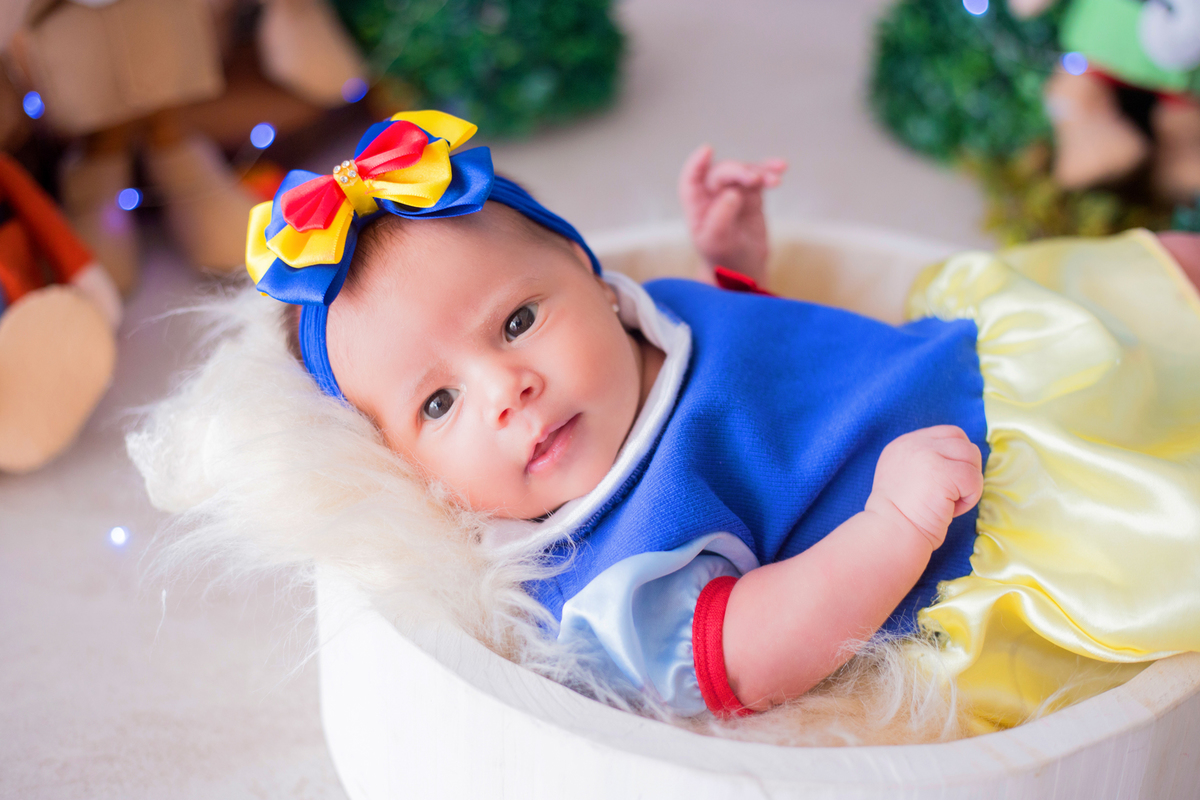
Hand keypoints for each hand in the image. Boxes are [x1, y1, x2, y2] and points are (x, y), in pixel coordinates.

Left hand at [678, 145, 785, 284]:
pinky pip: (760, 177)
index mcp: (696, 207)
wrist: (745, 269)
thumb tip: (732, 193)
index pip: (691, 180)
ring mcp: (733, 192)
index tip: (707, 150)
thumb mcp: (718, 243)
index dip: (696, 164)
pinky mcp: (751, 194)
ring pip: (743, 172)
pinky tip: (781, 167)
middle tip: (754, 179)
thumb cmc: (724, 258)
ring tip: (775, 180)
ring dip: (759, 172)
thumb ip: (721, 218)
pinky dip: (769, 171)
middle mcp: (711, 196)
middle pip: (721, 173)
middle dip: (737, 172)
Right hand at [864, 426, 982, 549]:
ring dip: (969, 483)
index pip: (947, 434)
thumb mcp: (903, 476)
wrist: (891, 533)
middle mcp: (914, 444)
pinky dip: (970, 498)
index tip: (950, 481)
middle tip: (952, 494)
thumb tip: (959, 462)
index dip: (957, 456)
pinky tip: (952, 510)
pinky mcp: (943, 472)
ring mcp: (928, 455)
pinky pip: (974, 478)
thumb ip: (924, 462)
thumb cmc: (901, 515)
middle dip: (966, 468)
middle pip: (962, 442)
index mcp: (904, 444)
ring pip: (971, 456)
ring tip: (950, 502)